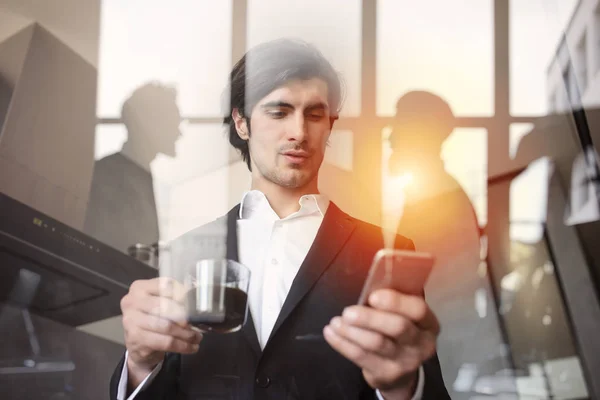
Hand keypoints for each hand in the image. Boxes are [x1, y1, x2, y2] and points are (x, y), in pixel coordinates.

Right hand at [120, 277, 202, 385]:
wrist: (137, 344)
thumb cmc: (152, 318)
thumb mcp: (160, 302)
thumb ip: (175, 297)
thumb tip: (197, 295)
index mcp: (140, 287)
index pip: (166, 285)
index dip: (183, 294)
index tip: (196, 303)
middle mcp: (132, 301)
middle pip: (166, 306)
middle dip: (186, 316)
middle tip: (198, 322)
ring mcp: (131, 321)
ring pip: (167, 326)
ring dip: (187, 334)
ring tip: (197, 337)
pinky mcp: (136, 339)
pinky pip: (166, 342)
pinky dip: (182, 345)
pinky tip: (191, 347)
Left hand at [323, 289, 439, 399]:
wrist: (401, 372)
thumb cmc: (398, 332)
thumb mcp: (404, 316)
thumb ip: (394, 302)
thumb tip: (370, 283)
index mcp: (428, 323)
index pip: (418, 310)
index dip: (396, 302)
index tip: (373, 296)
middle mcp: (422, 344)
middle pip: (398, 328)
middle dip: (370, 318)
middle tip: (348, 312)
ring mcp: (406, 362)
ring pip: (376, 343)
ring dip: (351, 331)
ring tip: (335, 322)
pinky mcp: (386, 375)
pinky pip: (361, 357)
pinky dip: (342, 343)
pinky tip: (331, 333)